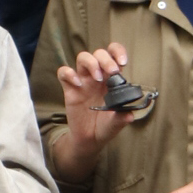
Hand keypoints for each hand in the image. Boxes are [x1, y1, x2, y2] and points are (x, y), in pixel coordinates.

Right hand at [51, 44, 136, 181]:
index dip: (117, 52)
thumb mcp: (117, 123)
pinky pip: (63, 73)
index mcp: (111, 79)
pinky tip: (77, 84)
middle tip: (112, 72)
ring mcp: (83, 82)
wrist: (90, 139)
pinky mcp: (69, 89)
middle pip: (99, 54)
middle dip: (106, 59)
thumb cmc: (105, 127)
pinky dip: (69, 74)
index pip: (113, 54)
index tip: (122, 62)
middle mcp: (97, 76)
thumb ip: (122, 117)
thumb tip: (129, 115)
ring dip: (92, 63)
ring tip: (98, 78)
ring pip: (83, 57)